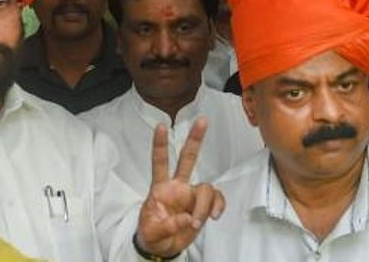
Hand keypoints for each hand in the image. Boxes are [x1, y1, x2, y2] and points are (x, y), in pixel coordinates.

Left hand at [136, 117, 225, 256]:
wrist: (163, 248)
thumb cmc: (152, 235)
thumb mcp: (151, 232)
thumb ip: (167, 225)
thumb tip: (187, 218)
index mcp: (160, 188)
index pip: (159, 162)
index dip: (159, 144)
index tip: (160, 126)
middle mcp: (178, 186)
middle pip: (187, 158)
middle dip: (195, 139)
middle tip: (202, 120)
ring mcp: (191, 195)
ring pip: (206, 188)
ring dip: (205, 206)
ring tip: (197, 222)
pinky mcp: (203, 205)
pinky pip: (217, 199)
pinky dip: (218, 207)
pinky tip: (213, 217)